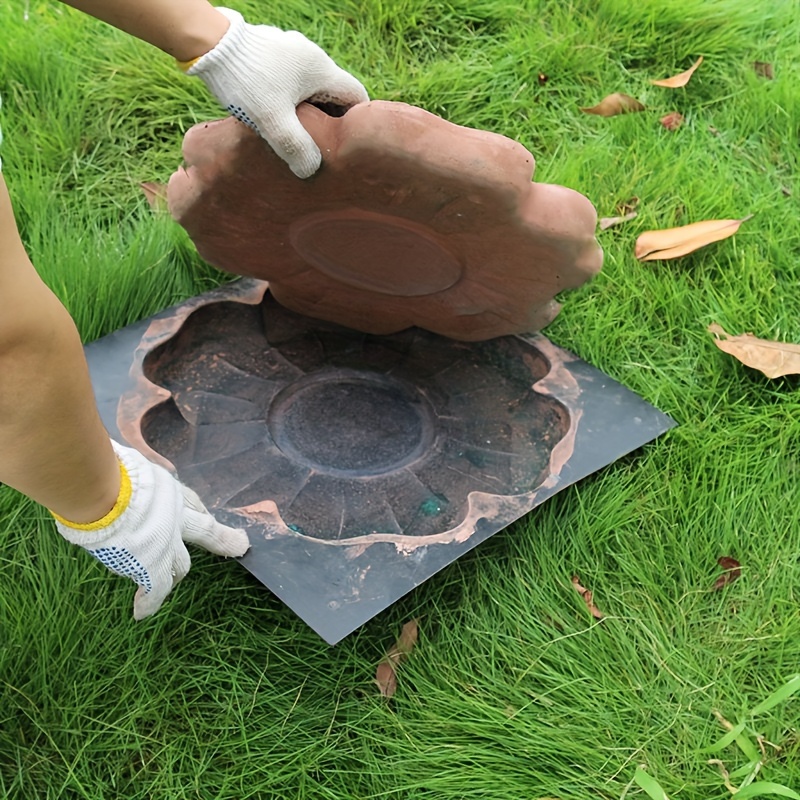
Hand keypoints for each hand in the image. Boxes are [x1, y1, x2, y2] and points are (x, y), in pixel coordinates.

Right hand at [53, 441, 249, 619]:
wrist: (104, 495)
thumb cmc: (107, 472)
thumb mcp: (125, 465)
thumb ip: (125, 472)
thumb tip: (108, 464)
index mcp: (168, 489)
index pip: (190, 502)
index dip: (196, 510)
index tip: (203, 514)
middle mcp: (174, 516)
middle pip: (203, 530)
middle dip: (219, 539)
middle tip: (236, 545)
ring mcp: (166, 543)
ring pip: (180, 564)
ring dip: (175, 574)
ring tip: (172, 584)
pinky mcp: (152, 566)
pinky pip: (154, 589)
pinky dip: (148, 602)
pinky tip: (142, 612)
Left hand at [185, 7, 368, 177]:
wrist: (207, 43)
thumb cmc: (245, 81)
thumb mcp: (274, 122)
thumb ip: (296, 147)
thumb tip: (310, 170)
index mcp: (321, 69)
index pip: (356, 95)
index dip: (356, 121)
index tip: (346, 143)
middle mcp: (311, 55)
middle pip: (333, 92)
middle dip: (329, 119)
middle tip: (319, 145)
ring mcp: (290, 50)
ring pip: (310, 86)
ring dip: (307, 109)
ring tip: (293, 132)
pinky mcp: (270, 51)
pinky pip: (290, 78)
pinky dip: (289, 97)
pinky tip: (273, 113)